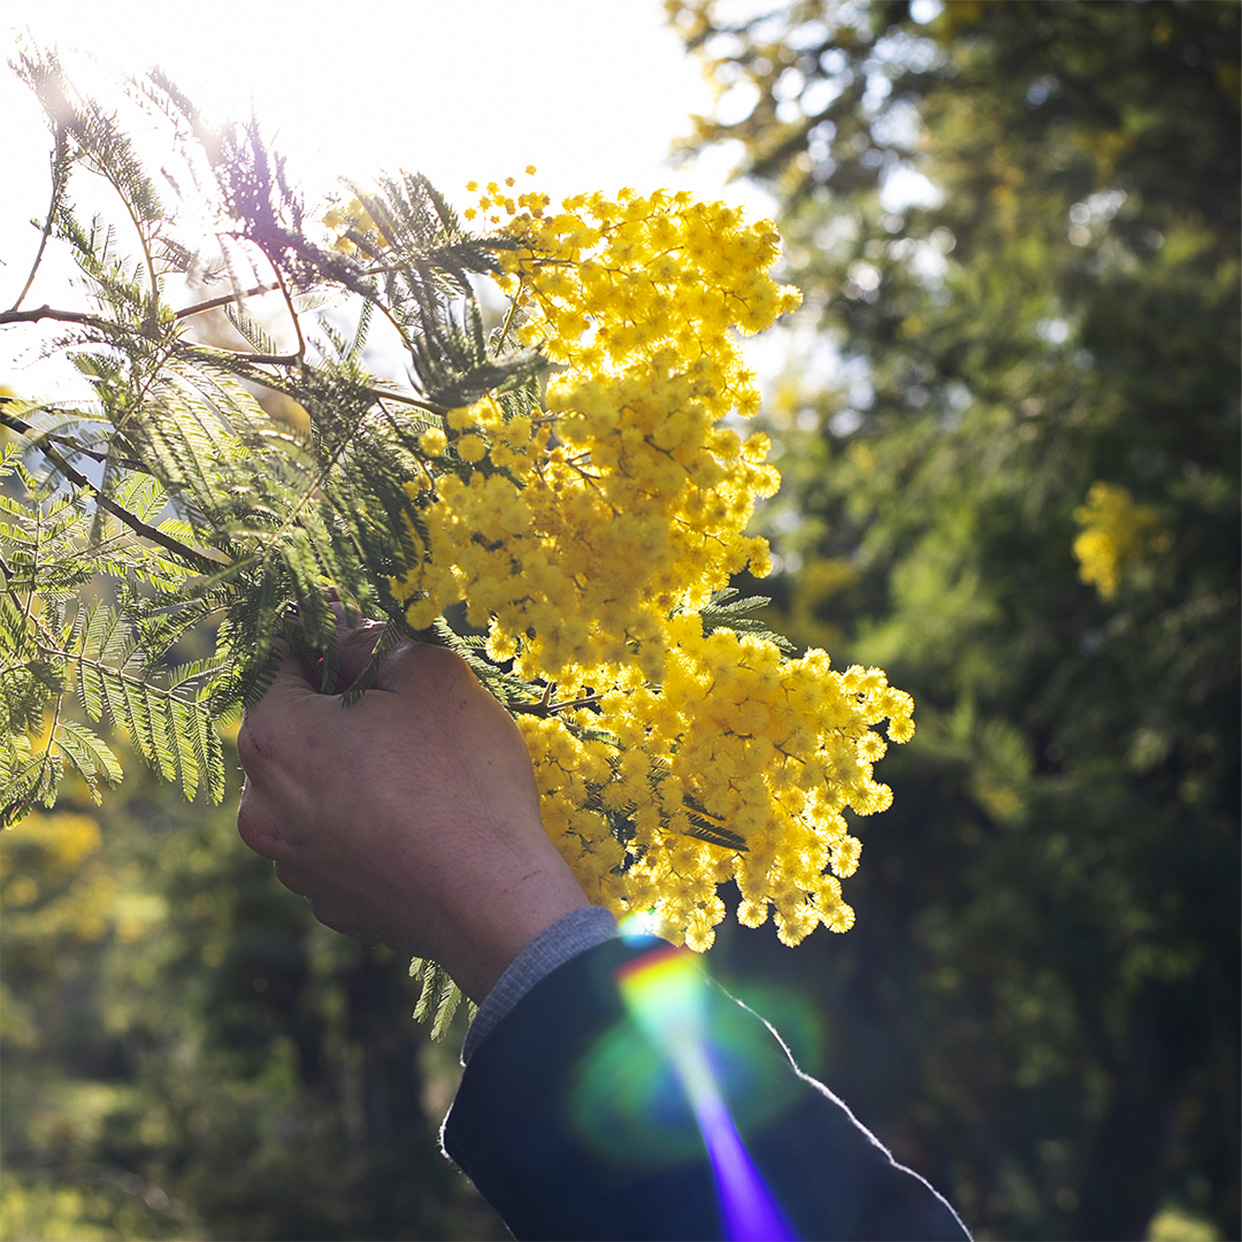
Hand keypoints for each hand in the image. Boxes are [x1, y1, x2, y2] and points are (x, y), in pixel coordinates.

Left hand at [236, 621, 589, 1001]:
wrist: (494, 900)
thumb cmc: (461, 779)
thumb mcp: (431, 675)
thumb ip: (375, 640)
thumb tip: (345, 636)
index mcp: (274, 737)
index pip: (279, 659)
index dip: (321, 633)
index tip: (354, 624)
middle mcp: (262, 804)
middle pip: (293, 727)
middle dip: (335, 704)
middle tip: (397, 696)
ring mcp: (290, 862)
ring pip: (312, 788)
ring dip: (348, 766)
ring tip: (415, 763)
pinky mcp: (327, 901)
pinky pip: (336, 839)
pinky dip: (363, 820)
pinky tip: (415, 816)